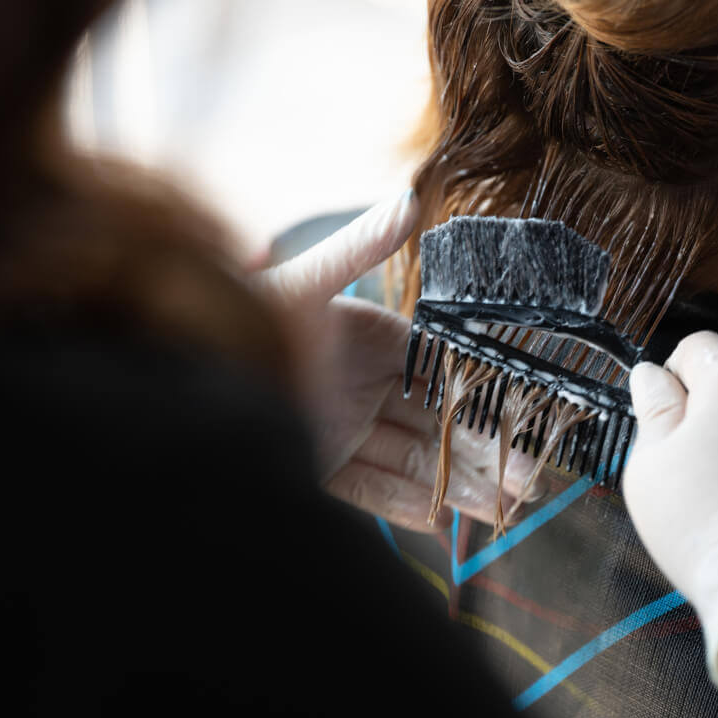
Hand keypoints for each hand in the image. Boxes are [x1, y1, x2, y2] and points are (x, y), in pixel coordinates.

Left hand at [258, 192, 535, 532]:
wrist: (187, 374)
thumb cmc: (245, 315)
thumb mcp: (307, 281)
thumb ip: (360, 246)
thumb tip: (408, 198)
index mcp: (372, 340)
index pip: (443, 369)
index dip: (486, 392)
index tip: (525, 413)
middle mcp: (365, 387)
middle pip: (437, 422)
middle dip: (484, 449)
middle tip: (530, 477)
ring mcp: (345, 430)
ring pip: (414, 461)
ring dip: (458, 484)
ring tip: (505, 507)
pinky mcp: (321, 468)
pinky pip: (373, 491)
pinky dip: (407, 506)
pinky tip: (443, 520)